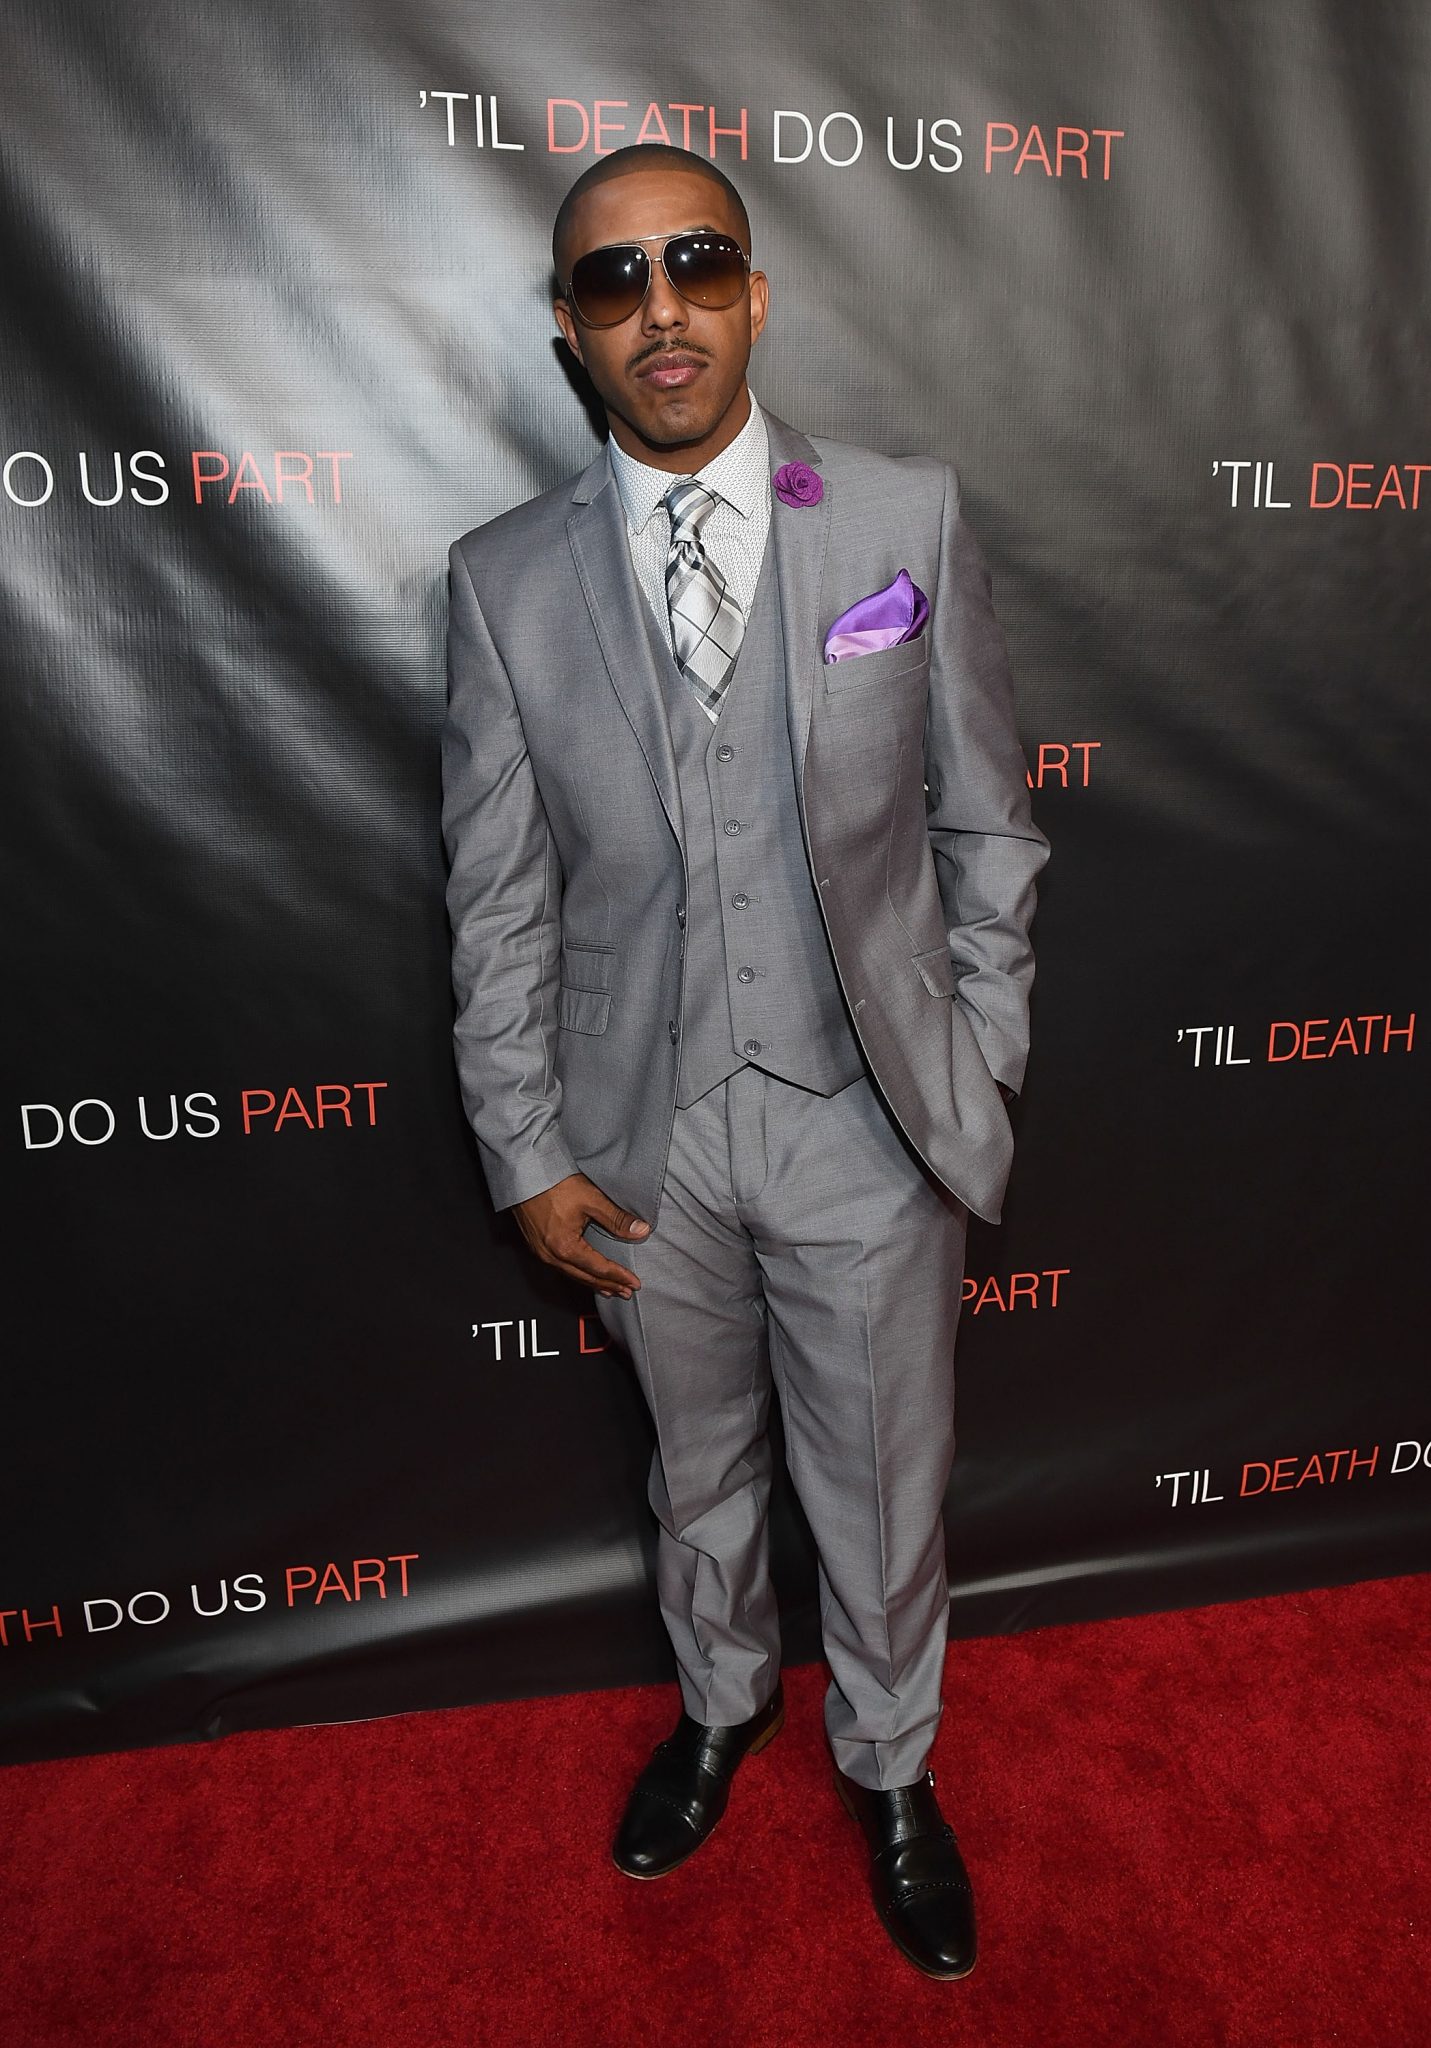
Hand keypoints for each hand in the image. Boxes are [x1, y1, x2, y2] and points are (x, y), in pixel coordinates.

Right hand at [512, 1173, 649, 1298]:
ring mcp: (541, 1252)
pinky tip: (584, 1273)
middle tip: (626, 1292)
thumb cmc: (554, 1184)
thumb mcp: (591, 1200)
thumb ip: (617, 1219)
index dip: (619, 1276)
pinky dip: (577, 1274)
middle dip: (608, 1285)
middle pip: (585, 1277)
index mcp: (565, 1247)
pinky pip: (561, 1268)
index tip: (634, 1283)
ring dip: (592, 1283)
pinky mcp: (536, 1246)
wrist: (525, 1173)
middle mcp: (551, 1255)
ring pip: (572, 1275)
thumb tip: (640, 1230)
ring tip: (609, 1289)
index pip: (599, 1269)